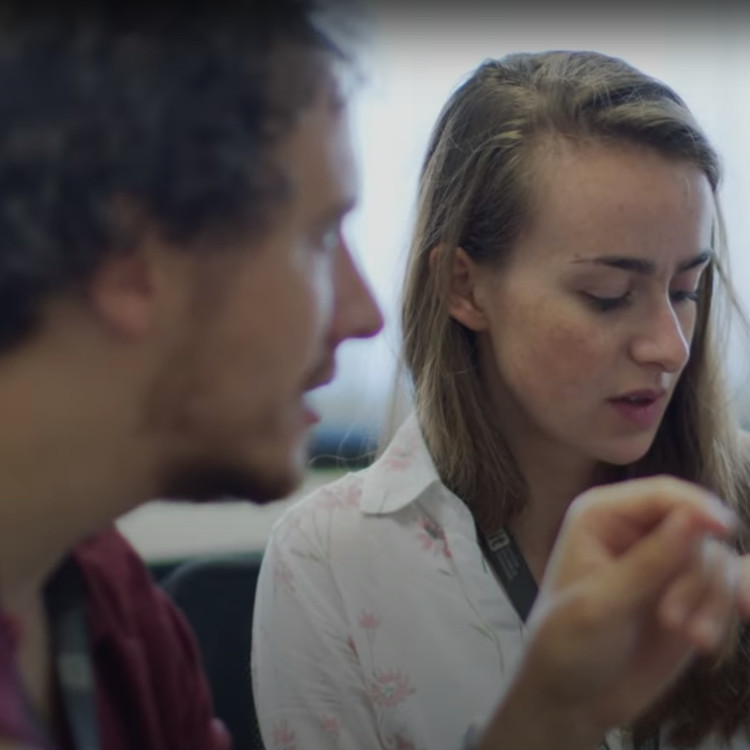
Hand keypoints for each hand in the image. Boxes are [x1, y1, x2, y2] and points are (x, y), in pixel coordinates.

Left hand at [476, 476, 740, 749]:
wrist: (573, 698)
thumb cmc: (567, 644)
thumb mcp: (602, 604)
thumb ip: (650, 561)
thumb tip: (695, 516)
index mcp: (601, 516)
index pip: (661, 493)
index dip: (696, 505)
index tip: (724, 529)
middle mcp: (635, 530)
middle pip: (698, 526)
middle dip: (697, 575)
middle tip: (673, 621)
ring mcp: (664, 561)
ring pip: (716, 559)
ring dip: (710, 600)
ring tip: (688, 637)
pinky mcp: (686, 594)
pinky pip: (725, 587)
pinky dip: (724, 611)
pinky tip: (706, 641)